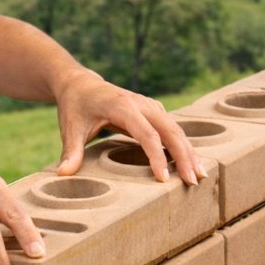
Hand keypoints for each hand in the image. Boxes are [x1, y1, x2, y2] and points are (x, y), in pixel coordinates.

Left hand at [53, 70, 206, 184]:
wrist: (80, 84)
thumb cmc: (75, 106)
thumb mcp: (71, 128)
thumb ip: (71, 151)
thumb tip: (63, 174)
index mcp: (123, 106)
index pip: (147, 134)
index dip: (156, 157)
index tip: (163, 179)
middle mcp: (142, 103)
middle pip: (170, 130)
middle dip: (184, 156)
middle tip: (193, 181)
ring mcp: (150, 106)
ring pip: (176, 129)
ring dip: (189, 151)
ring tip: (201, 175)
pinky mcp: (154, 111)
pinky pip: (173, 129)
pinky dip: (184, 145)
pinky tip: (192, 163)